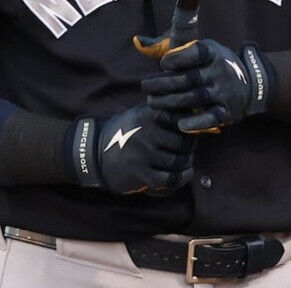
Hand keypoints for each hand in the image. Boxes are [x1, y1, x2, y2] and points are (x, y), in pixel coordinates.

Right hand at [71, 105, 194, 194]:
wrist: (95, 153)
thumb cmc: (125, 132)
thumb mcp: (140, 113)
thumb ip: (163, 111)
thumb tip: (194, 112)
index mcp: (147, 115)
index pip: (181, 119)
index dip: (190, 127)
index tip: (190, 131)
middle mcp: (145, 133)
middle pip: (184, 142)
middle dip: (190, 147)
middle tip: (189, 149)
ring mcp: (142, 154)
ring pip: (178, 161)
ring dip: (187, 163)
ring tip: (186, 161)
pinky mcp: (140, 174)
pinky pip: (170, 179)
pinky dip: (182, 178)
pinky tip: (185, 173)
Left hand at [141, 40, 271, 132]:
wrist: (250, 83)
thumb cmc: (211, 65)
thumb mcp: (197, 50)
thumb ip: (167, 47)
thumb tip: (137, 42)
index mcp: (213, 52)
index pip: (194, 53)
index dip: (175, 59)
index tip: (162, 64)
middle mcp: (220, 71)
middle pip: (189, 78)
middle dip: (163, 83)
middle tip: (145, 87)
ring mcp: (225, 92)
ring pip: (195, 98)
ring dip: (171, 102)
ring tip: (152, 102)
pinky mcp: (227, 111)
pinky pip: (211, 118)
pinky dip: (196, 122)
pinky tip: (180, 124)